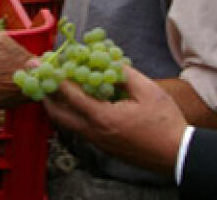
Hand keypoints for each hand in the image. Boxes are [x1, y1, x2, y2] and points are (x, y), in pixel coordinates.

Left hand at [43, 64, 187, 173]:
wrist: (177, 154)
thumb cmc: (166, 122)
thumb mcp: (148, 91)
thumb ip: (124, 74)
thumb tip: (107, 61)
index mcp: (103, 117)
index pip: (69, 95)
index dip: (52, 76)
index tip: (39, 63)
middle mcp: (94, 132)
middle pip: (58, 114)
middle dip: (45, 94)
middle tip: (40, 76)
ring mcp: (98, 142)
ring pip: (68, 123)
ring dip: (58, 104)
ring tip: (54, 86)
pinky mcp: (104, 147)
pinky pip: (79, 129)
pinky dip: (71, 114)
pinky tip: (78, 101)